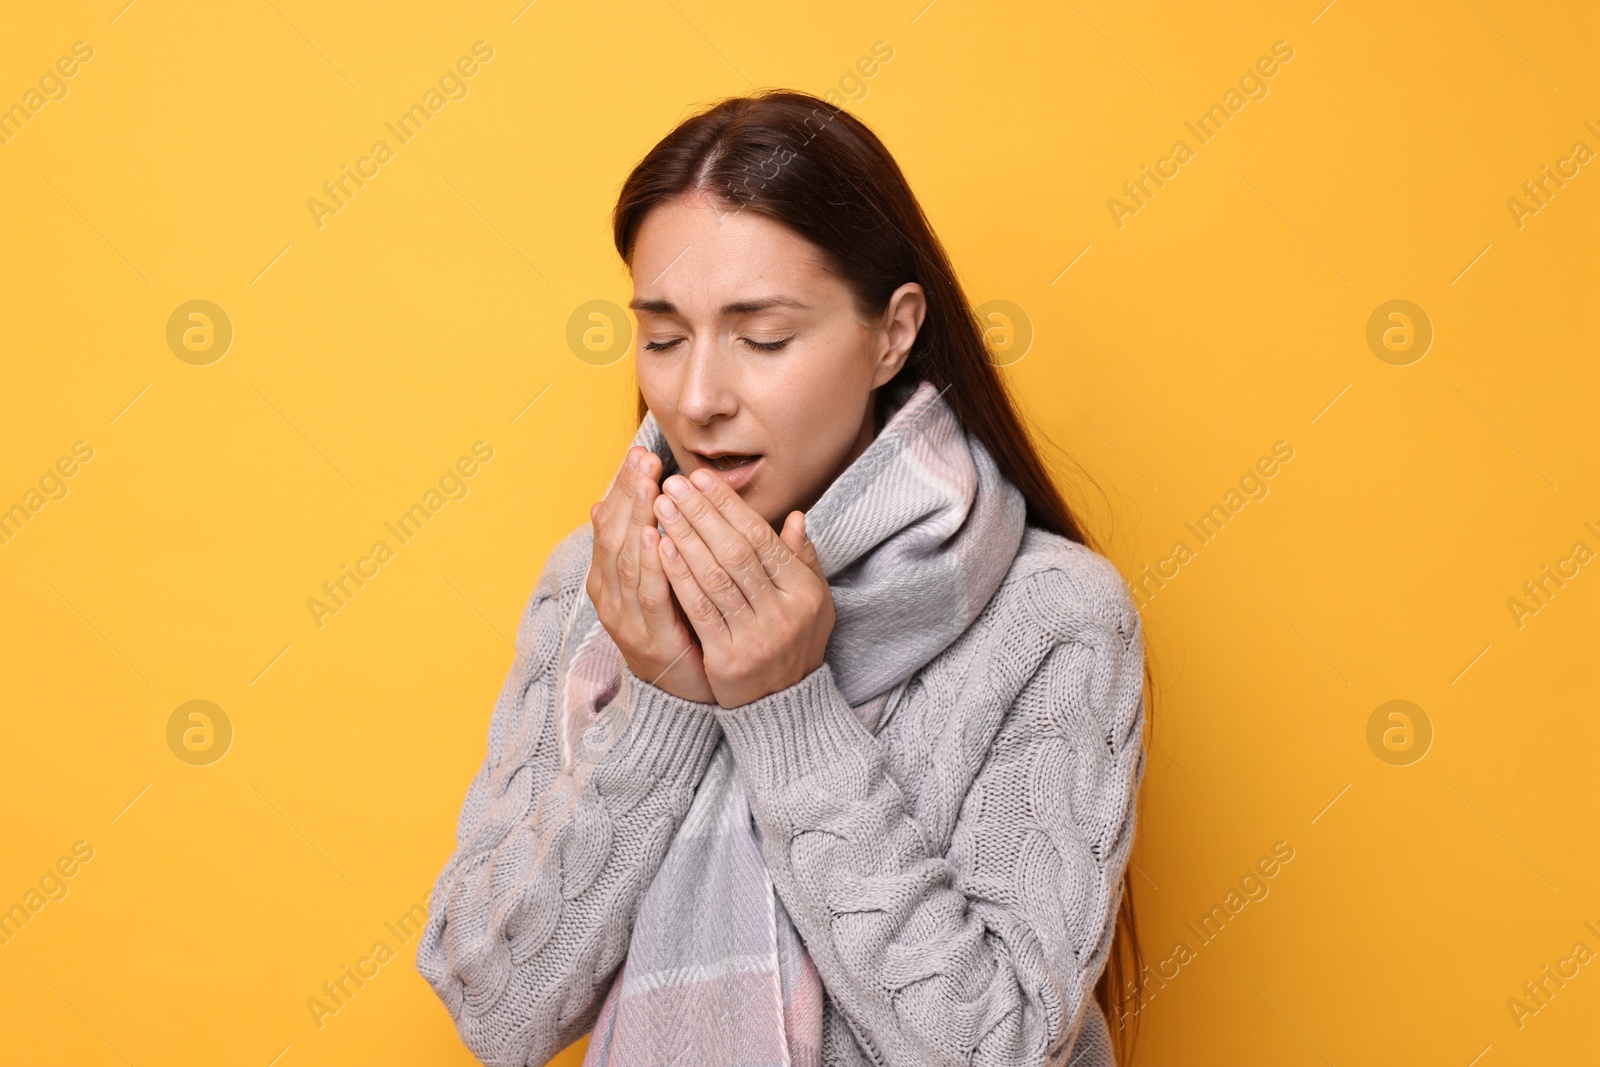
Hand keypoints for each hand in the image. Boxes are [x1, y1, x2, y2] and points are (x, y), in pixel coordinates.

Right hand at [586, 445, 716, 703]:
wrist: (686, 689)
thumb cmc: (678, 623)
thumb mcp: (660, 577)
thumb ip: (645, 539)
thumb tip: (615, 497)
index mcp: (609, 575)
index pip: (610, 521)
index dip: (622, 487)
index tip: (638, 455)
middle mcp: (609, 594)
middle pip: (613, 534)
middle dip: (628, 494)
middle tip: (643, 460)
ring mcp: (625, 618)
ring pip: (625, 560)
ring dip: (637, 520)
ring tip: (648, 487)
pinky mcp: (648, 639)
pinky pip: (647, 596)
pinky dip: (650, 565)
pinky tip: (655, 538)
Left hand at [650, 467, 833, 707]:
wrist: (783, 706)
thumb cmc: (793, 643)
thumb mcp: (812, 603)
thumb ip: (802, 560)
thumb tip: (796, 517)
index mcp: (804, 592)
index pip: (762, 538)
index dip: (729, 506)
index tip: (702, 479)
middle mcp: (783, 612)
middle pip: (736, 552)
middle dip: (701, 514)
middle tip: (673, 484)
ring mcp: (756, 637)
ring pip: (714, 577)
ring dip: (684, 537)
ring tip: (661, 507)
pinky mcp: (728, 658)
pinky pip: (699, 609)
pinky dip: (679, 576)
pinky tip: (660, 549)